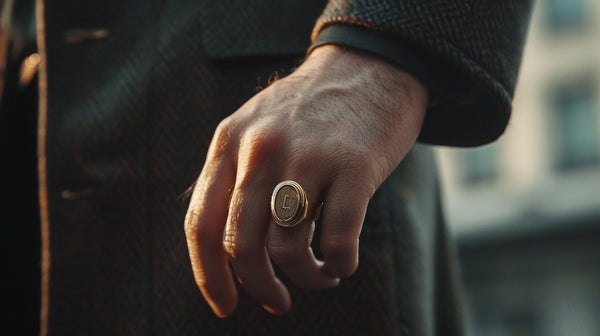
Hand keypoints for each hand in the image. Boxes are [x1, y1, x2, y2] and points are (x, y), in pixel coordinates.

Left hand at [184, 45, 427, 316]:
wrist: (369, 64)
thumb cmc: (313, 109)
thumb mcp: (256, 125)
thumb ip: (235, 173)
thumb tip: (224, 244)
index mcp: (230, 142)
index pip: (200, 224)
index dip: (208, 276)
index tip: (225, 305)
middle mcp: (261, 149)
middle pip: (241, 245)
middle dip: (259, 287)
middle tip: (278, 301)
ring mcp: (307, 156)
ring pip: (287, 249)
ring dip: (304, 279)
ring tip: (321, 277)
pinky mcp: (354, 165)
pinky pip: (338, 238)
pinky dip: (340, 264)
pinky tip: (343, 263)